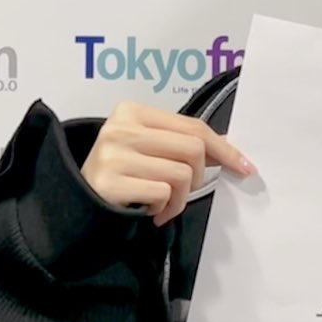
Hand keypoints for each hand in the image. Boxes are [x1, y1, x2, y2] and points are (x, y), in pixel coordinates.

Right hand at [82, 101, 255, 225]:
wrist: (78, 201)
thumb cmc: (121, 172)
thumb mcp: (148, 147)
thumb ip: (182, 142)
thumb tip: (230, 149)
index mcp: (132, 110)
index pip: (193, 127)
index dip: (224, 149)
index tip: (243, 166)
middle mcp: (121, 128)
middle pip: (193, 150)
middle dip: (197, 177)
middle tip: (181, 190)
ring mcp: (113, 155)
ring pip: (181, 176)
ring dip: (179, 199)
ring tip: (162, 203)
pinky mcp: (111, 183)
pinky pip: (162, 195)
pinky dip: (164, 209)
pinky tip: (148, 210)